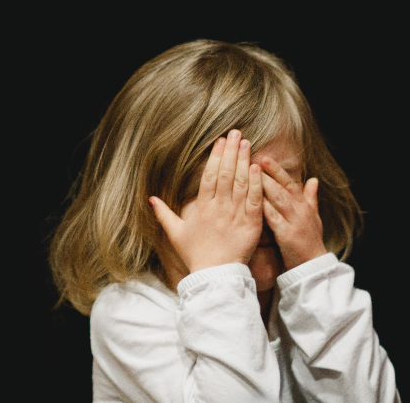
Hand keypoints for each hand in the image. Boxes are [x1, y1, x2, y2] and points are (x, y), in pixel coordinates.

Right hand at [149, 130, 263, 272]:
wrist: (215, 276)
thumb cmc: (195, 255)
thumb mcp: (176, 234)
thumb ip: (164, 214)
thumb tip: (151, 199)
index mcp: (202, 208)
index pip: (209, 176)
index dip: (215, 157)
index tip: (220, 141)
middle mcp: (219, 208)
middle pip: (226, 174)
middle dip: (231, 151)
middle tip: (237, 133)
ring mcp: (235, 215)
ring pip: (241, 183)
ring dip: (244, 161)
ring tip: (247, 143)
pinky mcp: (251, 224)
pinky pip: (254, 200)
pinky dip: (256, 183)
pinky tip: (257, 167)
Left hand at [261, 157, 326, 269]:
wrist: (313, 266)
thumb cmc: (310, 241)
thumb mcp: (313, 217)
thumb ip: (311, 198)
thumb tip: (313, 179)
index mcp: (303, 205)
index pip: (289, 182)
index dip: (276, 170)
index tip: (264, 157)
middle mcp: (299, 210)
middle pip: (282, 187)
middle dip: (267, 173)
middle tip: (252, 159)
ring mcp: (294, 221)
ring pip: (277, 198)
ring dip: (264, 185)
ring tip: (249, 174)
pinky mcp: (287, 234)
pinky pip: (273, 218)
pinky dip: (263, 208)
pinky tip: (252, 200)